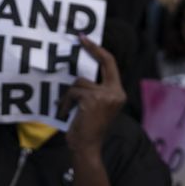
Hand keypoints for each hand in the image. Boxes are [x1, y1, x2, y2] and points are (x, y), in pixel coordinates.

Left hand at [61, 35, 124, 155]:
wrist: (87, 148)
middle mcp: (116, 93)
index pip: (112, 65)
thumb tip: (83, 71)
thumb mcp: (98, 106)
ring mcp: (105, 95)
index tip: (88, 40)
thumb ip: (96, 90)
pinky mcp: (92, 99)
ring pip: (81, 81)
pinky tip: (66, 112)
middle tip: (80, 37)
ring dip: (71, 94)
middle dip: (92, 47)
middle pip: (105, 62)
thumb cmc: (88, 128)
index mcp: (118, 94)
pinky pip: (73, 92)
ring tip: (68, 107)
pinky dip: (67, 102)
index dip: (100, 50)